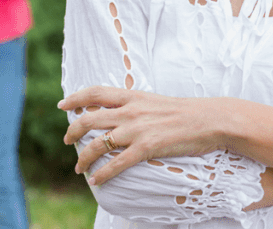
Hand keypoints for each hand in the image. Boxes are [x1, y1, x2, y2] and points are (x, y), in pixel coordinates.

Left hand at [59, 86, 222, 185]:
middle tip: (67, 141)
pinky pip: (117, 163)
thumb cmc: (185, 112)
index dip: (76, 97)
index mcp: (133, 96)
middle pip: (89, 119)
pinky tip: (96, 180)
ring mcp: (137, 129)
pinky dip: (103, 173)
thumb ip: (135, 105)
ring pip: (99, 143)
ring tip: (79, 167)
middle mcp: (130, 110)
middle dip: (72, 131)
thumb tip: (119, 113)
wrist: (209, 119)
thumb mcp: (155, 101)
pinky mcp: (147, 147)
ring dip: (84, 157)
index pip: (96, 92)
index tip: (63, 104)